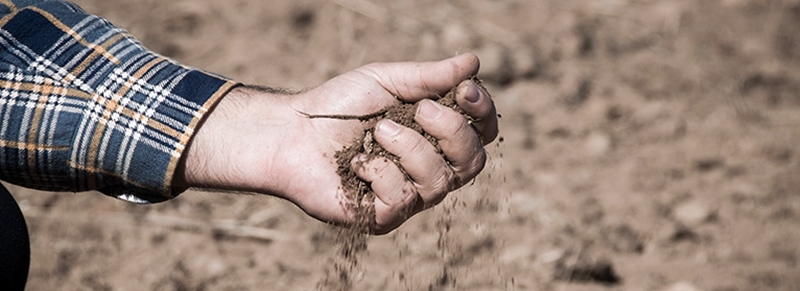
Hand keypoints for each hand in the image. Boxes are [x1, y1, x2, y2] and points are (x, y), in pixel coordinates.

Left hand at [175, 53, 497, 233]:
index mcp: (435, 137)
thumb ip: (430, 76)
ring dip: (410, 148)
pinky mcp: (383, 216)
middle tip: (421, 108)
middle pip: (473, 161)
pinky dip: (378, 171)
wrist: (290, 132)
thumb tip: (473, 62)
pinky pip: (402, 200)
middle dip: (452, 131)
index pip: (481, 132)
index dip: (482, 112)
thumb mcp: (387, 81)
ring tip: (377, 130)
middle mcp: (429, 169)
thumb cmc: (339, 106)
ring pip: (439, 182)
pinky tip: (355, 161)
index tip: (465, 89)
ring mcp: (408, 196)